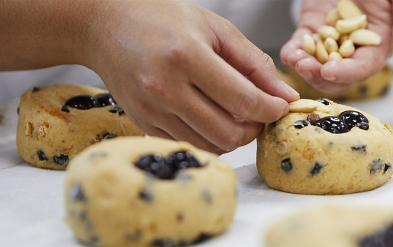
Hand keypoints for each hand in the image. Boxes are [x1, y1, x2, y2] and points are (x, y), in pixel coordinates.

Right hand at [84, 0, 299, 153]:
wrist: (106, 26)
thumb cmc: (162, 19)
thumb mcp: (216, 29)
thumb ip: (255, 63)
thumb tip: (286, 94)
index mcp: (187, 57)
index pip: (244, 101)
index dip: (271, 109)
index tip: (280, 105)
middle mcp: (166, 88)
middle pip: (229, 132)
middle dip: (255, 127)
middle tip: (259, 112)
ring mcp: (151, 110)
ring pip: (211, 144)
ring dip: (233, 136)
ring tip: (236, 113)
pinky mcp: (143, 124)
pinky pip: (190, 144)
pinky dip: (209, 137)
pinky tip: (211, 115)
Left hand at [280, 0, 392, 93]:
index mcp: (379, 45)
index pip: (364, 67)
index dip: (346, 72)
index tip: (328, 71)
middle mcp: (355, 47)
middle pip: (338, 74)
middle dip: (320, 76)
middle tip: (306, 67)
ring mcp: (333, 38)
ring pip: (317, 64)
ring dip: (304, 67)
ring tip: (295, 60)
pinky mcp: (314, 27)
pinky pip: (302, 45)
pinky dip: (293, 53)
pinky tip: (288, 54)